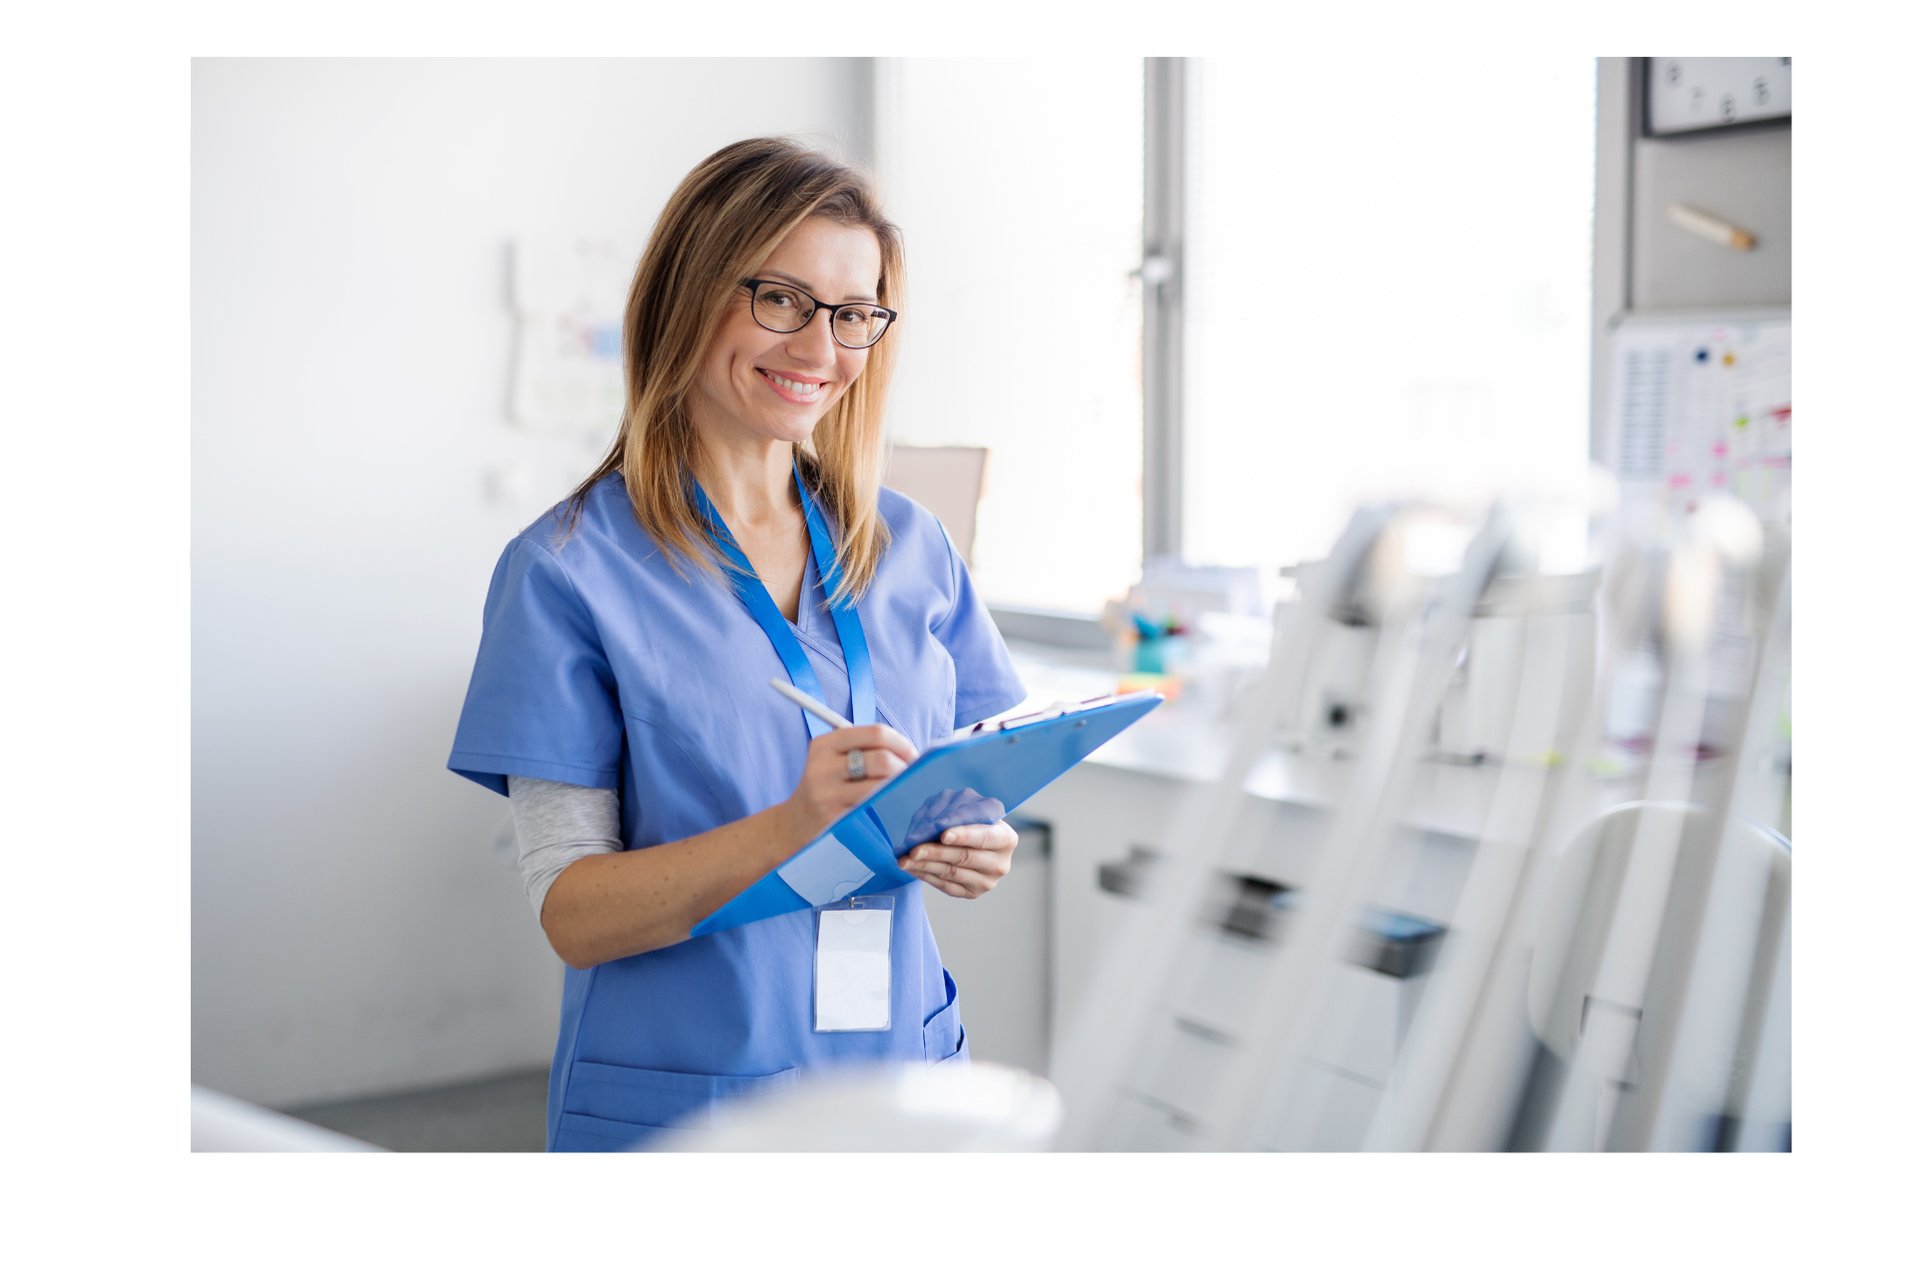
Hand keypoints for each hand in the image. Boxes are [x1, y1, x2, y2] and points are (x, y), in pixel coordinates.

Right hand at [782, 724, 918, 843]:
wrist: (794, 825)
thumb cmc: (826, 787)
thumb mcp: (832, 759)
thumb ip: (864, 749)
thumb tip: (912, 752)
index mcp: (825, 744)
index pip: (875, 733)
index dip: (902, 743)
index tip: (913, 755)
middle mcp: (822, 767)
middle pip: (882, 760)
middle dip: (906, 768)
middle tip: (913, 777)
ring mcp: (827, 795)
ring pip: (881, 787)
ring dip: (901, 789)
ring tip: (906, 791)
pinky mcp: (834, 819)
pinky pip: (874, 810)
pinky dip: (890, 807)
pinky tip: (893, 808)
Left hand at [898, 820, 1018, 899]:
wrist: (977, 841)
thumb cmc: (972, 820)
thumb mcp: (972, 810)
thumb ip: (958, 814)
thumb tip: (933, 826)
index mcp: (1006, 838)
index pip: (984, 836)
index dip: (964, 835)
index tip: (943, 834)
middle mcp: (1000, 863)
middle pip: (964, 857)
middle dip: (935, 852)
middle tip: (913, 849)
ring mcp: (987, 882)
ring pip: (951, 872)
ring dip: (924, 865)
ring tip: (904, 859)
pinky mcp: (971, 893)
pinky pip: (945, 885)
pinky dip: (925, 875)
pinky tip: (911, 867)